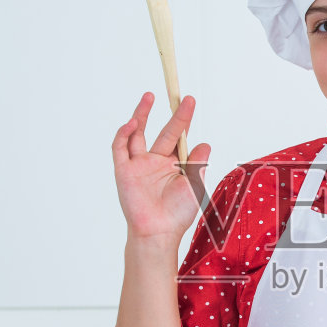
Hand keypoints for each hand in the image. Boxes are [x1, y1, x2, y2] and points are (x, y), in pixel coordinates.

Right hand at [111, 92, 211, 242]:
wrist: (158, 232)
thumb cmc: (177, 214)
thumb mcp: (193, 185)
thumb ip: (197, 163)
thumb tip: (205, 143)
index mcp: (174, 165)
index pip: (180, 137)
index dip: (184, 119)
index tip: (190, 102)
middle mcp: (156, 162)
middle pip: (163, 131)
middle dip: (171, 114)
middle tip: (179, 95)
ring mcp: (139, 165)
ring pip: (137, 134)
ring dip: (141, 115)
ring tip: (149, 96)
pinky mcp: (123, 171)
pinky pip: (120, 148)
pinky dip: (124, 134)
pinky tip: (133, 122)